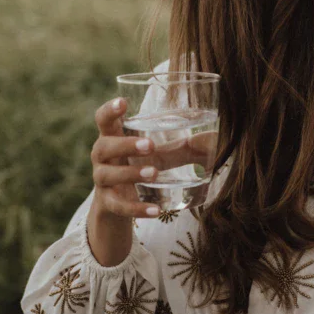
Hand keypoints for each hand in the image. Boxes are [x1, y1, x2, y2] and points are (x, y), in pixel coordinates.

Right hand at [90, 98, 218, 220]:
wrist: (118, 206)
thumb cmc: (139, 169)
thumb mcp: (158, 157)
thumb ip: (182, 148)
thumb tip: (212, 139)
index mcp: (112, 138)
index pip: (103, 120)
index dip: (109, 110)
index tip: (123, 103)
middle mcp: (102, 158)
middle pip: (103, 146)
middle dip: (125, 145)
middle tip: (150, 146)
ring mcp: (102, 181)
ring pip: (108, 175)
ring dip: (130, 174)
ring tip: (154, 173)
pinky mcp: (108, 204)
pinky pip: (119, 206)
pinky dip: (137, 208)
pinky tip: (156, 210)